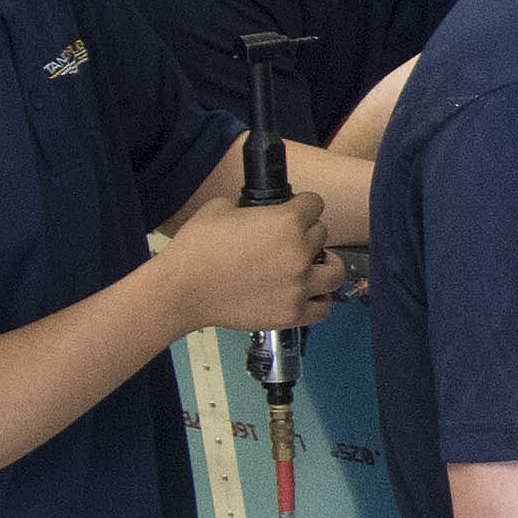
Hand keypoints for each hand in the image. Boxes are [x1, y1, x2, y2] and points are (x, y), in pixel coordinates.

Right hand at [158, 176, 344, 333]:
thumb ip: (253, 206)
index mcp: (286, 221)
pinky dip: (318, 300)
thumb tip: (263, 212)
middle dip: (307, 235)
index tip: (297, 211)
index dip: (303, 206)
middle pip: (323, 235)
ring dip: (325, 266)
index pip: (316, 204)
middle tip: (288, 242)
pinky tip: (307, 294)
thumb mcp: (223, 207)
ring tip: (310, 267)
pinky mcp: (291, 313)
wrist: (182, 289)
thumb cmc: (197, 248)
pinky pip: (324, 308)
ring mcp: (298, 286)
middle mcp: (299, 252)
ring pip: (335, 272)